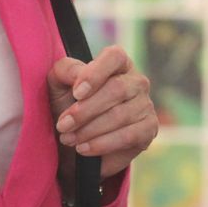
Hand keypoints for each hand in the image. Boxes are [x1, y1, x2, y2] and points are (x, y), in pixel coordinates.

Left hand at [49, 45, 157, 179]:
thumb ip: (66, 70)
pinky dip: (102, 144)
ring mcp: (145, 105)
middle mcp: (136, 81)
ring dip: (89, 130)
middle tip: (63, 125)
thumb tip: (79, 75)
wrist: (77, 140)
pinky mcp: (148, 129)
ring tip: (69, 138)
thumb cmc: (69, 105)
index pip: (115, 57)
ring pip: (120, 115)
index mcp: (118, 63)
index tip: (76, 93)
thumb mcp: (59, 84)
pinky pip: (128, 136)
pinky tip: (83, 149)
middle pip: (117, 89)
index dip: (95, 74)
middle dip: (85, 110)